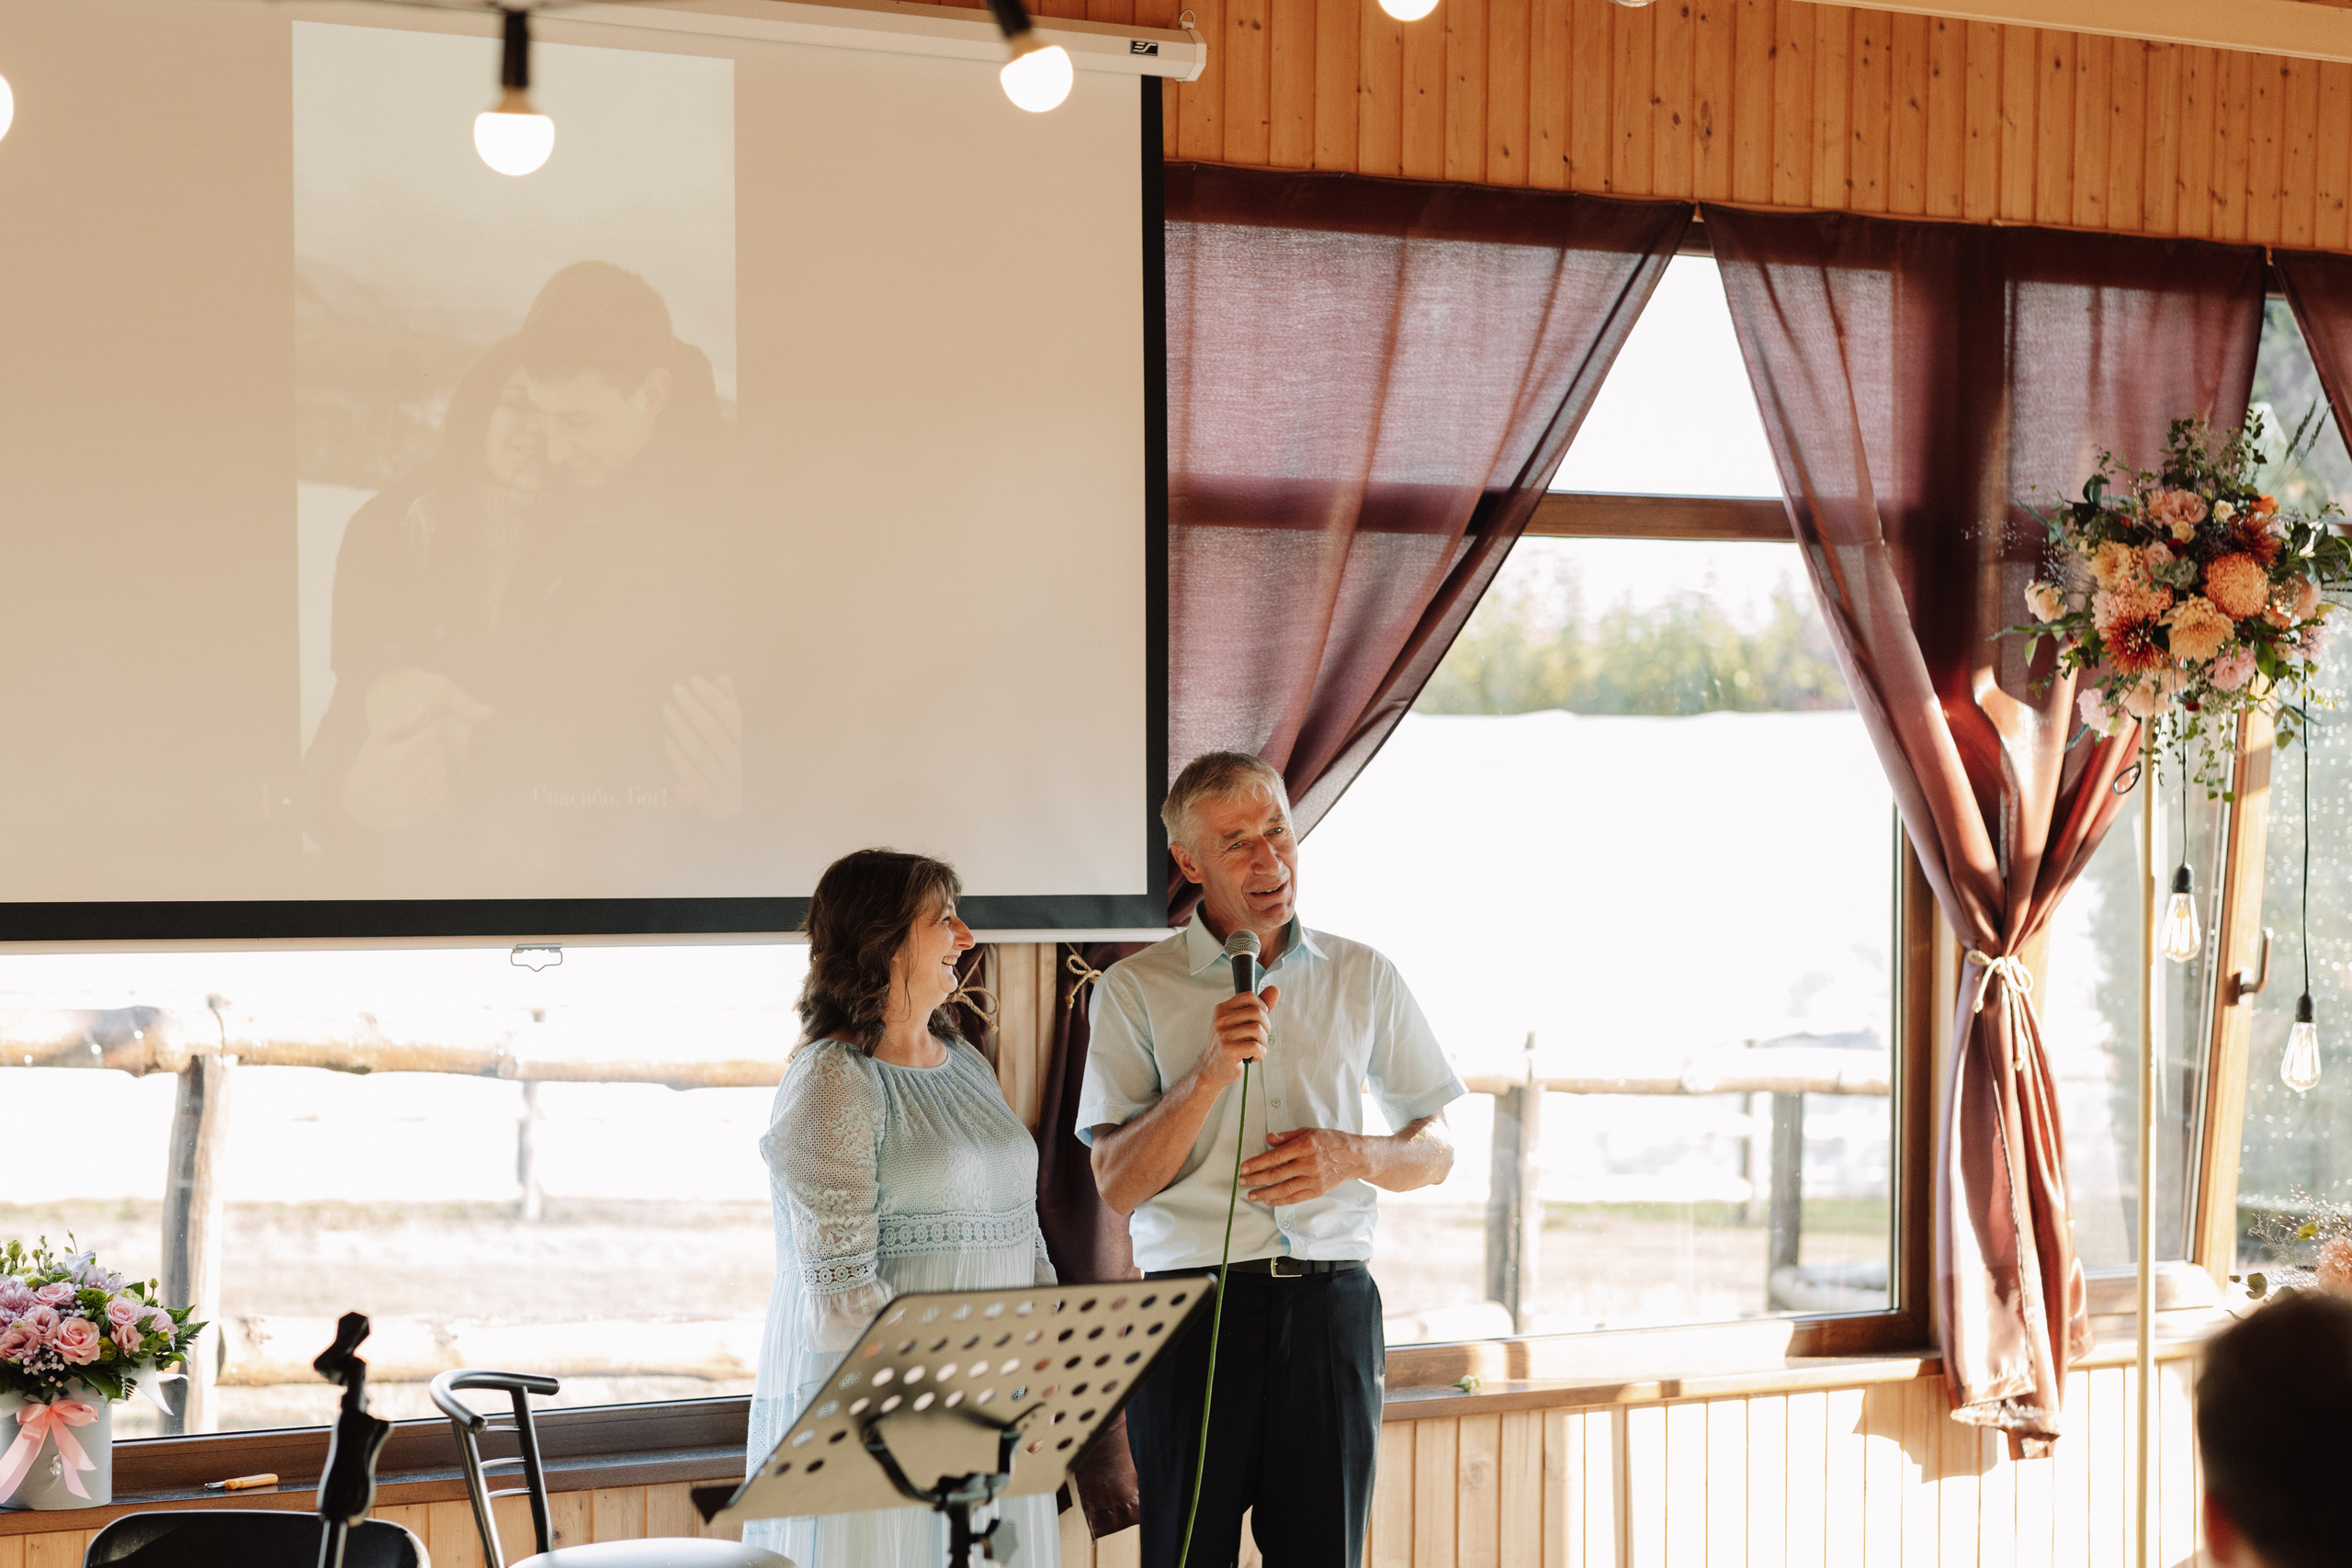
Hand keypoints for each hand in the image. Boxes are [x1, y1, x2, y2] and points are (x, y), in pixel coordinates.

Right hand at [340, 667, 493, 831]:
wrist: (357, 805)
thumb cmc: (368, 767)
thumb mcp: (375, 741)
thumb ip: (398, 722)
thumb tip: (424, 709)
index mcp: (397, 759)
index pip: (432, 736)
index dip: (433, 728)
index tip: (429, 726)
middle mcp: (408, 780)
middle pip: (440, 753)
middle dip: (436, 745)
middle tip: (425, 744)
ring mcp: (416, 798)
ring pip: (444, 772)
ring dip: (437, 764)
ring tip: (422, 761)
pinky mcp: (422, 812)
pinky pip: (444, 791)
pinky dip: (438, 783)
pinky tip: (424, 779)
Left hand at [663, 674, 741, 819]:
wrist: (736, 817)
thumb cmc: (732, 769)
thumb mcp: (735, 740)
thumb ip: (731, 710)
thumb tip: (724, 678)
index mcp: (751, 750)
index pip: (733, 718)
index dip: (713, 697)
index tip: (693, 680)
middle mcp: (743, 768)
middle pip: (716, 734)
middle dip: (693, 708)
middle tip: (675, 690)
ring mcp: (729, 788)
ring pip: (701, 754)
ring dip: (681, 729)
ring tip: (667, 709)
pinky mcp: (713, 806)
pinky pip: (691, 777)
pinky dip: (677, 757)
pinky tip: (666, 738)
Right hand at [1192, 985, 1278, 1093]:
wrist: (1212, 1068)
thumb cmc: (1229, 1044)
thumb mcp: (1241, 1022)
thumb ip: (1258, 1006)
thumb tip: (1274, 990)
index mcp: (1223, 1009)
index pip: (1249, 996)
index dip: (1262, 1007)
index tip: (1259, 1019)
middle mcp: (1221, 1019)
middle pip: (1257, 1012)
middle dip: (1265, 1026)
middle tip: (1259, 1037)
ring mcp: (1224, 1034)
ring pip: (1258, 1030)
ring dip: (1263, 1041)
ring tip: (1255, 1047)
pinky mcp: (1229, 1050)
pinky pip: (1256, 1047)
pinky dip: (1260, 1053)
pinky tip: (1252, 1056)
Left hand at [1240, 1127, 1365, 1206]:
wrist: (1354, 1157)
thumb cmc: (1330, 1141)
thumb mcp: (1309, 1132)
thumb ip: (1287, 1137)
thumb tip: (1268, 1139)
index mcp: (1305, 1146)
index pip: (1275, 1157)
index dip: (1257, 1163)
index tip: (1244, 1168)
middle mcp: (1308, 1164)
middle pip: (1276, 1174)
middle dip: (1256, 1179)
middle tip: (1242, 1182)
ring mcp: (1313, 1179)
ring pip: (1284, 1189)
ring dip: (1264, 1193)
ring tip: (1251, 1195)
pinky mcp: (1317, 1191)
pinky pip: (1295, 1198)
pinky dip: (1280, 1201)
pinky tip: (1269, 1200)